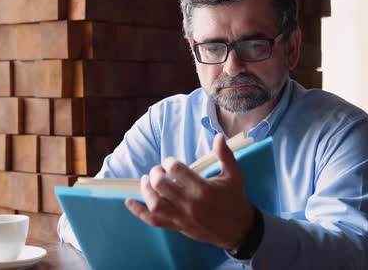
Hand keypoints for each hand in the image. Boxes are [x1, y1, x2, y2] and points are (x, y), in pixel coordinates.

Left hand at [125, 134, 255, 248]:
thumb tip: (218, 136)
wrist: (238, 229)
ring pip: (155, 204)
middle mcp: (190, 204)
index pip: (176, 170)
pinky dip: (139, 212)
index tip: (170, 162)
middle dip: (155, 173)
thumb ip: (224, 155)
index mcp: (203, 189)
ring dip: (145, 189)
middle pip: (161, 186)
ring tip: (146, 180)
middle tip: (157, 170)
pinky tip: (129, 202)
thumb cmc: (234, 199)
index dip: (169, 162)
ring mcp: (182, 217)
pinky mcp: (177, 226)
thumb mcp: (234, 175)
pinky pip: (154, 221)